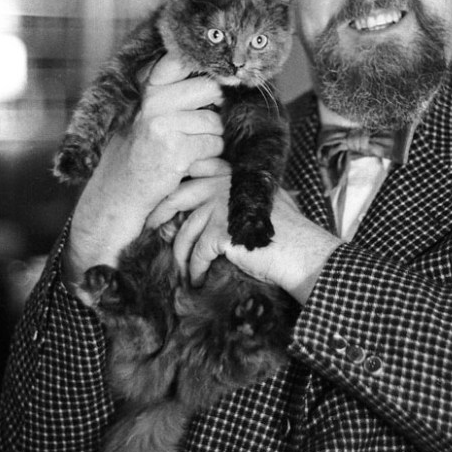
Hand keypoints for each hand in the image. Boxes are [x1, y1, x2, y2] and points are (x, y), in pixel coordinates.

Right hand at [64, 55, 224, 283]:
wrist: (118, 195)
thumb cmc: (138, 153)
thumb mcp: (147, 113)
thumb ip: (171, 89)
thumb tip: (218, 74)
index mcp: (147, 86)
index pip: (183, 60)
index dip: (204, 71)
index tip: (206, 87)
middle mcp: (153, 100)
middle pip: (210, 88)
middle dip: (213, 109)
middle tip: (195, 127)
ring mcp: (164, 125)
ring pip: (216, 122)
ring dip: (210, 139)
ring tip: (186, 150)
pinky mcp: (177, 151)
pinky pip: (213, 147)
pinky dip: (209, 159)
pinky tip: (187, 165)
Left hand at [150, 175, 339, 304]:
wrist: (301, 253)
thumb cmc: (289, 232)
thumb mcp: (268, 201)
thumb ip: (246, 195)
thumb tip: (225, 204)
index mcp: (233, 177)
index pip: (197, 170)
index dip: (178, 184)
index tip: (166, 200)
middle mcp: (223, 187)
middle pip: (178, 196)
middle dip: (159, 213)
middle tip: (149, 227)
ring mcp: (220, 208)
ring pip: (185, 232)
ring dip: (181, 255)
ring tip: (184, 270)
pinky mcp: (219, 233)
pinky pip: (197, 254)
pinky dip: (196, 270)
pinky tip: (199, 281)